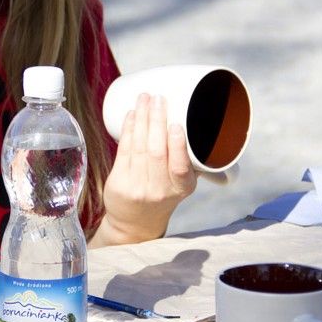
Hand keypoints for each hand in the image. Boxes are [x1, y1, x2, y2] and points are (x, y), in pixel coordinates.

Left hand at [94, 93, 196, 245]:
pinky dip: (128, 129)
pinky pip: (124, 150)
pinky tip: (131, 115)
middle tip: (158, 99)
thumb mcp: (182, 183)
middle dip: (156, 120)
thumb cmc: (162, 195)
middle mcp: (159, 190)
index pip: (180, 168)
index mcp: (182, 188)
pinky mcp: (119, 183)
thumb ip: (190, 159)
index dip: (177, 146)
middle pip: (156, 151)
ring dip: (141, 119)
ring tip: (143, 99)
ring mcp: (137, 188)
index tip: (176, 125)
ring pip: (138, 147)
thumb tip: (202, 123)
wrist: (135, 222)